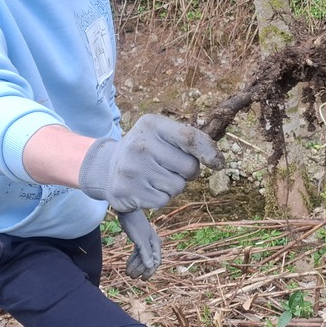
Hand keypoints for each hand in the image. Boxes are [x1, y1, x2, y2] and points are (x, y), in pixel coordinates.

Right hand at [79, 114, 223, 211]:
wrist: (106, 167)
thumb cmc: (146, 150)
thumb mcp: (162, 134)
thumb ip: (190, 140)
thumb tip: (218, 161)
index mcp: (151, 125)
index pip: (190, 137)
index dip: (208, 152)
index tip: (218, 163)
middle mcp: (140, 144)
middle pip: (189, 167)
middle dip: (185, 172)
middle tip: (166, 167)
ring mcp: (131, 168)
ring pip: (177, 187)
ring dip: (171, 186)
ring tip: (153, 177)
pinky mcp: (126, 191)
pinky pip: (162, 201)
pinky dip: (159, 198)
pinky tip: (145, 188)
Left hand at [119, 210, 160, 279]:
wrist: (127, 211)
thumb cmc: (134, 224)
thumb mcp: (140, 240)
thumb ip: (145, 253)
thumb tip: (150, 266)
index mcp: (155, 243)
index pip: (156, 261)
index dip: (150, 271)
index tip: (143, 279)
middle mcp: (152, 243)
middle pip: (148, 260)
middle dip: (140, 269)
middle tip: (131, 276)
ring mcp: (145, 241)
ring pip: (142, 257)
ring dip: (135, 265)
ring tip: (127, 273)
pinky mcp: (138, 239)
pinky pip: (137, 252)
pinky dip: (133, 259)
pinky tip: (127, 264)